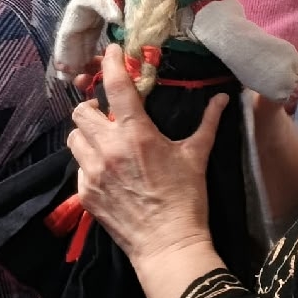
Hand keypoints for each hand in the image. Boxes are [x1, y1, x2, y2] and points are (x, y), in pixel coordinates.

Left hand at [71, 46, 225, 297]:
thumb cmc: (186, 199)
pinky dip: (88, 161)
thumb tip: (223, 98)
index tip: (110, 53)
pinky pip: (78, 167)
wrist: (168, 245)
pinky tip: (106, 168)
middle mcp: (107, 149)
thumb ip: (208, 122)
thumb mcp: (197, 156)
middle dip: (92, 106)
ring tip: (103, 138)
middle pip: (81, 111)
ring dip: (86, 134)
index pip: (115, 87)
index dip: (109, 64)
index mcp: (135, 135)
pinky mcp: (86, 194)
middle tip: (106, 110)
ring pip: (74, 138)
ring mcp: (92, 173)